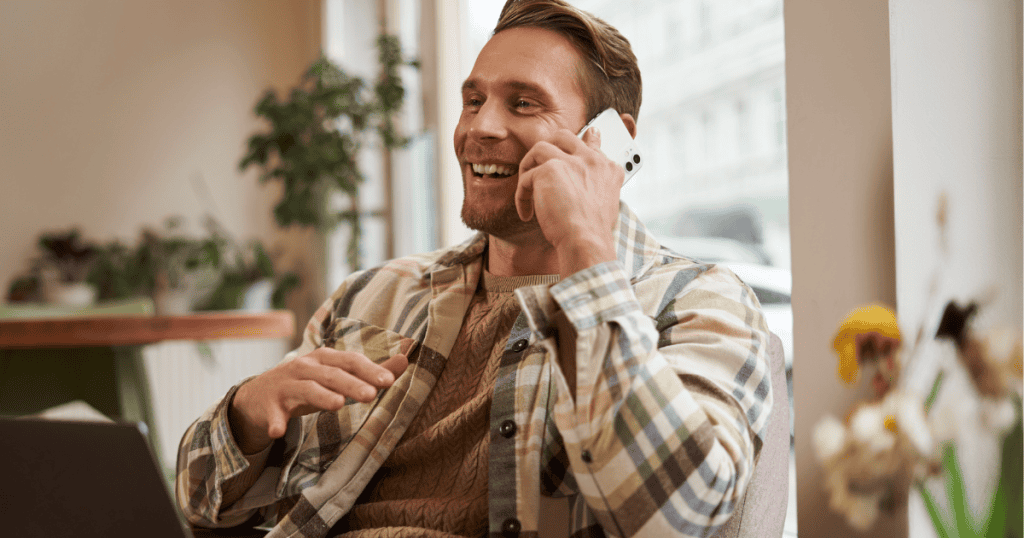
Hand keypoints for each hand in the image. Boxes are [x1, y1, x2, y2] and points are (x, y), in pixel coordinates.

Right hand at [229, 348, 407, 453]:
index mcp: (325, 359)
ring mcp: (285, 386)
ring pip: (306, 389)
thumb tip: (405, 360)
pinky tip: (278, 432)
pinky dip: (275, 422)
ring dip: (321, 396)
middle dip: (351, 384)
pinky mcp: (268, 405)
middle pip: (331, 374)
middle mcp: (305, 367)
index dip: (369, 369)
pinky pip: (272, 415)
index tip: (388, 381)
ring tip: (338, 404)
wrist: (256, 397)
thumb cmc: (305, 384)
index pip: (350, 361)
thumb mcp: (336, 375)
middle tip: (371, 395)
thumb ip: (370, 371)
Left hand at [515, 127, 621, 276]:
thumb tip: (596, 170)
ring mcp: (570, 162)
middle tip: (539, 166)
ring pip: (539, 148)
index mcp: (607, 169)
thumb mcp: (605, 202)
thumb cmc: (594, 230)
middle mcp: (591, 160)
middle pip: (564, 137)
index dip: (587, 140)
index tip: (590, 134)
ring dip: (528, 168)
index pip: (593, 144)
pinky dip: (522, 196)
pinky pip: (526, 177)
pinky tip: (526, 213)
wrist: (586, 241)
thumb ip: (600, 183)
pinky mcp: (549, 170)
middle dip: (548, 147)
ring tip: (528, 191)